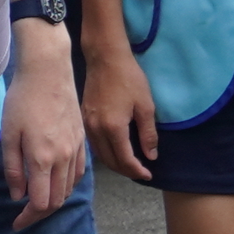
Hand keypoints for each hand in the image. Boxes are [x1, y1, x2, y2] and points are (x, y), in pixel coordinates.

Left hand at [2, 23, 83, 225]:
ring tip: (36, 203)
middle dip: (39, 214)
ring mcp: (76, 150)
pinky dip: (66, 186)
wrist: (50, 72)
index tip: (16, 223)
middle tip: (23, 218)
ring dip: (53, 201)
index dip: (28, 218)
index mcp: (43, 158)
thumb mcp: (9, 134)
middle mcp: (63, 158)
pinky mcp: (82, 142)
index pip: (41, 203)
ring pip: (69, 189)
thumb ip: (13, 168)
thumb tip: (18, 195)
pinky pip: (78, 174)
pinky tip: (55, 185)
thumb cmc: (23, 100)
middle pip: (57, 201)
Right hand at [83, 46, 159, 183]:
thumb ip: (148, 134)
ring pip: (100, 154)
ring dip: (114, 163)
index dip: (137, 171)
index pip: (125, 159)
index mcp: (113, 128)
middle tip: (140, 172)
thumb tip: (150, 156)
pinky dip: (105, 152)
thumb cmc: (128, 78)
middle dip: (126, 170)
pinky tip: (114, 150)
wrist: (105, 58)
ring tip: (129, 164)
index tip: (149, 175)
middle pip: (110, 161)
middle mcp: (96, 130)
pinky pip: (94, 143)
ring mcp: (87, 124)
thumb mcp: (145, 106)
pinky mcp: (83, 118)